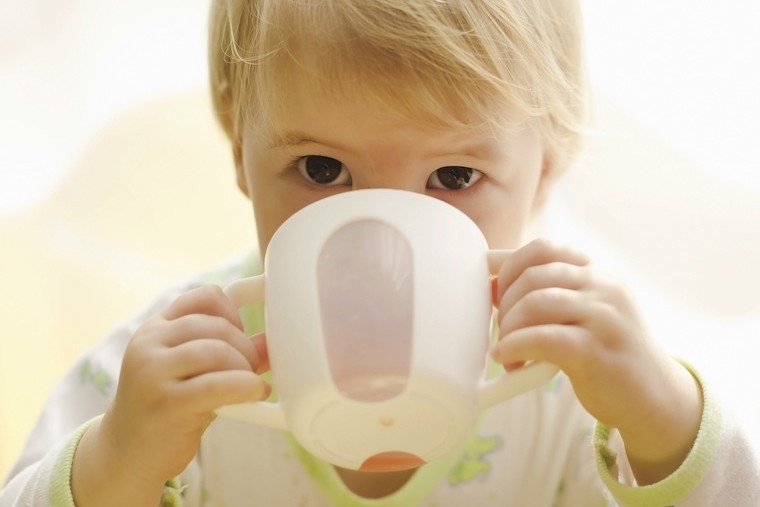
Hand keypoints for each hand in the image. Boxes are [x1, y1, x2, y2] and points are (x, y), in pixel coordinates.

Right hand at [72, 285, 268, 505]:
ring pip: (217, 351)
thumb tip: (271, 342)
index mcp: (156, 328)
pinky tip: (255, 393)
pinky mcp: (164, 403)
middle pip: (216, 326)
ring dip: (244, 367)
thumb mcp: (194, 371)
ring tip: (250, 384)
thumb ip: (228, 353)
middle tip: (251, 368)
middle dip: (244, 346)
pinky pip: (216, 385)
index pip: (204, 297)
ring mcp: (152, 372)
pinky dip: (244, 386)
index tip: (241, 336)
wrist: (127, 453)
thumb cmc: (168, 408)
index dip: (233, 313)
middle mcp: (149, 344)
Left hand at [491, 239, 701, 483]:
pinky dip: (515, 346)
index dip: (510, 268)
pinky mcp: (598, 350)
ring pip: (535, 303)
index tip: (498, 294)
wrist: (656, 398)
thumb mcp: (581, 315)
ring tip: (507, 350)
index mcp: (598, 273)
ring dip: (509, 328)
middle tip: (502, 331)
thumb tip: (490, 284)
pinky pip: (543, 339)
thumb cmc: (607, 354)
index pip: (544, 248)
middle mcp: (604, 287)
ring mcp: (604, 317)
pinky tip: (507, 359)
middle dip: (506, 304)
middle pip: (533, 276)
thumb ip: (545, 295)